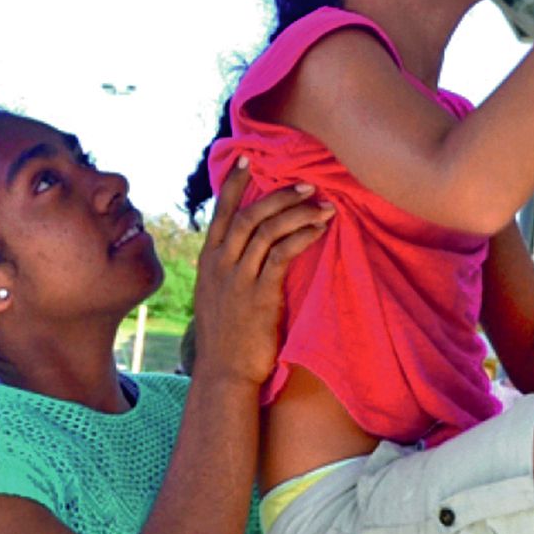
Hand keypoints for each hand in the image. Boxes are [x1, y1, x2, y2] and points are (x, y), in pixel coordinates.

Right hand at [185, 157, 332, 387]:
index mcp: (209, 262)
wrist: (224, 374)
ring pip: (266, 230)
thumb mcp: (218, 298)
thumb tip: (246, 252)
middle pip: (248, 214)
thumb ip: (229, 271)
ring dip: (297, 213)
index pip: (221, 213)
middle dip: (279, 195)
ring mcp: (238, 279)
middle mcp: (220, 265)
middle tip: (307, 184)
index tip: (246, 159)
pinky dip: (302, 236)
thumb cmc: (227, 339)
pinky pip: (281, 254)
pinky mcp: (259, 295)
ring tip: (323, 205)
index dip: (234, 184)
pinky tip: (319, 230)